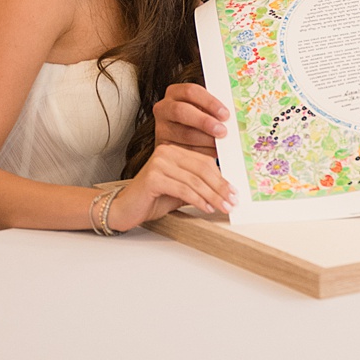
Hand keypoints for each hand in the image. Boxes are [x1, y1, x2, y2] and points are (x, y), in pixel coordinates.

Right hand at [106, 143, 234, 230]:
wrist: (125, 208)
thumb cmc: (153, 199)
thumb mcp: (181, 190)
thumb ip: (199, 186)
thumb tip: (226, 191)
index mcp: (174, 150)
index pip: (204, 162)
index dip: (221, 178)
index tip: (234, 192)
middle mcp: (166, 152)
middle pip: (202, 169)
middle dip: (220, 188)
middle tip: (232, 201)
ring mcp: (159, 163)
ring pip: (195, 181)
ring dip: (212, 196)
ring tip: (223, 207)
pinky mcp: (154, 177)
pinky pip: (183, 189)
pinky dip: (198, 200)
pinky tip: (206, 208)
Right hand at [152, 82, 227, 156]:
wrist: (181, 136)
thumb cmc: (198, 119)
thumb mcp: (203, 109)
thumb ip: (213, 111)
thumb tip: (231, 119)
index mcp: (175, 92)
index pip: (191, 91)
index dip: (209, 102)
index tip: (225, 114)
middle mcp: (164, 108)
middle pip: (181, 111)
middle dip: (204, 122)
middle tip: (222, 131)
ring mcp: (161, 128)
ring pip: (183, 133)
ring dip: (205, 140)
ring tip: (221, 145)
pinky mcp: (162, 146)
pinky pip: (182, 150)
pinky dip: (201, 152)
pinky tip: (213, 153)